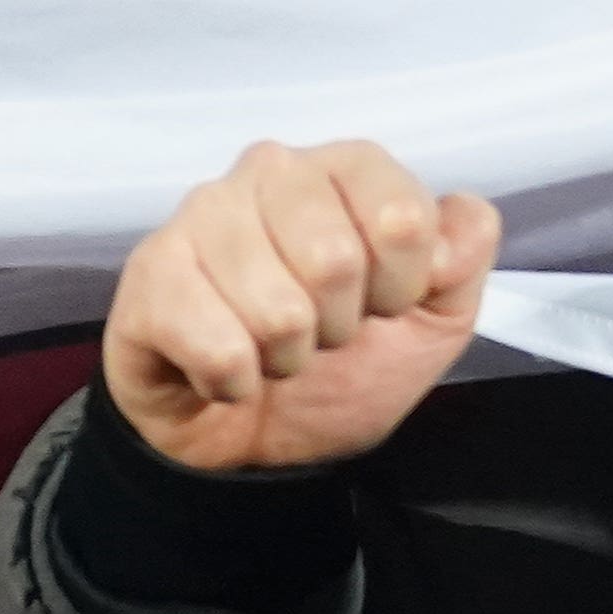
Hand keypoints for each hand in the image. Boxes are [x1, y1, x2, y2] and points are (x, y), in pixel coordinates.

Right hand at [106, 141, 500, 471]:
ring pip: (277, 310)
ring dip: (284, 359)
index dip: (403, 282)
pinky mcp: (150, 275)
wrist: (253, 443)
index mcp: (339, 170)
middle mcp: (265, 172)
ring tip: (268, 351)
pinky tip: (221, 369)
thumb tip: (461, 221)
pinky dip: (233, 382)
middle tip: (318, 334)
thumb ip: (462, 262)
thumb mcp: (430, 323)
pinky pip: (219, 347)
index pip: (400, 212)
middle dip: (337, 327)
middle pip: (335, 260)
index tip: (382, 306)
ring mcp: (199, 217)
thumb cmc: (339, 368)